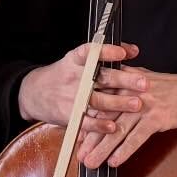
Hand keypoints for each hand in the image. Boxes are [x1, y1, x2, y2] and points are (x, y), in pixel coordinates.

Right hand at [18, 42, 142, 131]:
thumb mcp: (78, 60)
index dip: (107, 51)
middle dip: (124, 80)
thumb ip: (107, 55)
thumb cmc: (64, 76)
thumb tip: (134, 50)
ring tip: (136, 104)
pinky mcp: (68, 115)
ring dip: (118, 103)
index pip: (91, 52)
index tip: (123, 53)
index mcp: (76, 61)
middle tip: (144, 83)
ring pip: (97, 100)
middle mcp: (74, 77)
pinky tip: (113, 126)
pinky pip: (85, 121)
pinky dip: (99, 124)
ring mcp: (71, 97)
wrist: (33, 93)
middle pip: (101, 78)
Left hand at [77, 70, 176, 169]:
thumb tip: (109, 100)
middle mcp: (132, 92)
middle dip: (90, 139)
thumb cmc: (176, 89)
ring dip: (102, 149)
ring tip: (90, 163)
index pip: (101, 104)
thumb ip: (126, 86)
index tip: (77, 137)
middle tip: (78, 155)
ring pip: (118, 130)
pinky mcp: (158, 117)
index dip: (88, 122)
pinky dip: (125, 151)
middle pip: (105, 118)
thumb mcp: (147, 80)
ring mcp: (144, 104)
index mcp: (127, 83)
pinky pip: (137, 137)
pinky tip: (115, 162)